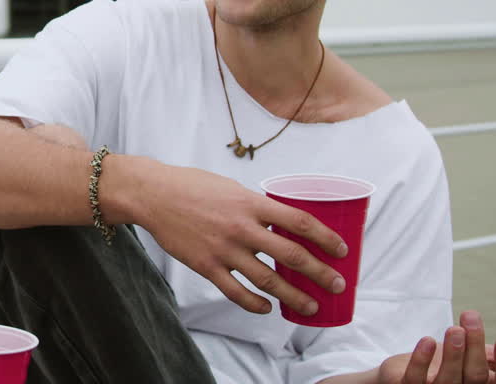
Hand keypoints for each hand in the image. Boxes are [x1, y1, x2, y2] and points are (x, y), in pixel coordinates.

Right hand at [126, 159, 346, 315]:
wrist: (154, 196)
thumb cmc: (192, 187)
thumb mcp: (231, 188)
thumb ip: (255, 206)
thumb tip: (280, 224)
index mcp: (251, 203)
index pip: (300, 222)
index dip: (325, 237)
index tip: (341, 250)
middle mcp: (242, 228)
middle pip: (291, 255)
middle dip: (320, 273)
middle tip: (337, 285)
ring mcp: (224, 249)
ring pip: (268, 280)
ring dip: (294, 296)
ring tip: (311, 307)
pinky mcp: (206, 266)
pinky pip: (236, 292)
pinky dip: (255, 303)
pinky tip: (268, 308)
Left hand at [378, 311, 495, 383]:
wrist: (409, 373)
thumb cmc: (452, 367)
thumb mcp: (483, 358)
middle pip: (473, 378)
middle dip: (475, 348)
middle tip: (471, 318)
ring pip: (446, 380)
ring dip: (451, 353)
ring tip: (454, 328)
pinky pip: (414, 379)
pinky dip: (420, 360)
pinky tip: (427, 341)